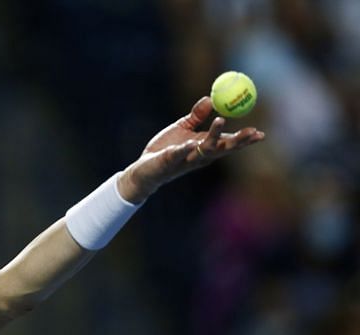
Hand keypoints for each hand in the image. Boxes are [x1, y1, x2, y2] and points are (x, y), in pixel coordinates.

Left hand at [118, 96, 264, 202]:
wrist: (144, 168)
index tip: (260, 133)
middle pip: (222, 148)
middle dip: (238, 141)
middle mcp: (199, 156)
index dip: (244, 139)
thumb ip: (197, 116)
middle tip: (252, 132)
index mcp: (205, 147)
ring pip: (203, 150)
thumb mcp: (182, 127)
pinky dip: (184, 149)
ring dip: (214, 136)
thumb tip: (211, 98)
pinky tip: (191, 143)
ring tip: (221, 119)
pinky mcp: (168, 162)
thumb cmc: (166, 148)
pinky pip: (178, 155)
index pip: (228, 143)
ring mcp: (185, 160)